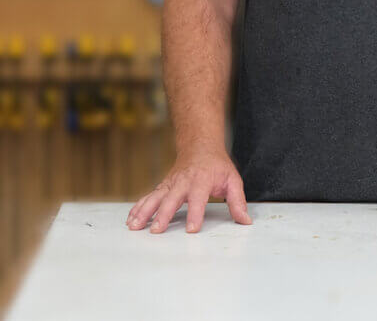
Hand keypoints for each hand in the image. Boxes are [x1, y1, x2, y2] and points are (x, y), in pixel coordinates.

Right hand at [125, 146, 251, 233]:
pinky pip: (148, 197)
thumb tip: (245, 221)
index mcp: (202, 179)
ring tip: (134, 227)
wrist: (200, 146)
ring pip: (155, 197)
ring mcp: (170, 184)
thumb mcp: (232, 180)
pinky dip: (138, 207)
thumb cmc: (217, 166)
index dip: (196, 213)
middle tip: (156, 231)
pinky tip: (130, 220)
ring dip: (144, 212)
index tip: (192, 229)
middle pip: (172, 198)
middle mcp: (183, 181)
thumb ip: (238, 201)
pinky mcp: (163, 187)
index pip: (199, 197)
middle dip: (163, 214)